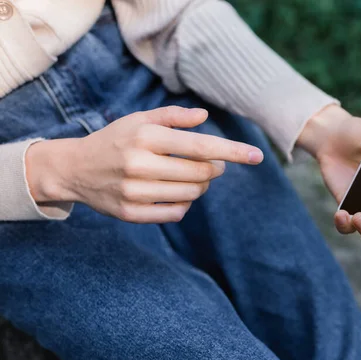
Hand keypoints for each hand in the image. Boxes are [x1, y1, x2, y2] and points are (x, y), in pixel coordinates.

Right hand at [26, 106, 263, 222]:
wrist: (75, 168)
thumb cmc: (115, 139)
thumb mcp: (139, 120)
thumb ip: (173, 117)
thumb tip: (205, 117)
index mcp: (145, 137)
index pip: (201, 146)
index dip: (232, 152)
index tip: (257, 156)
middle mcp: (139, 164)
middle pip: (202, 173)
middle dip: (215, 169)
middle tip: (211, 164)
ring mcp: (134, 192)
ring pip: (192, 194)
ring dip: (202, 186)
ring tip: (192, 176)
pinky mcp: (130, 213)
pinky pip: (176, 212)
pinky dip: (185, 203)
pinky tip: (176, 192)